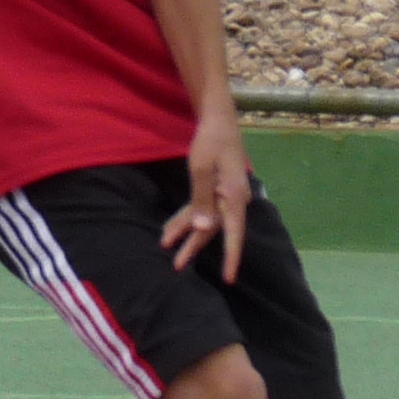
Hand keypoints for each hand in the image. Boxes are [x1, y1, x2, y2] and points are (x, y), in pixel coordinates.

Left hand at [163, 114, 250, 279]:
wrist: (218, 120)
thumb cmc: (211, 142)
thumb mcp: (202, 169)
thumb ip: (202, 201)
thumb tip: (204, 228)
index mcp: (234, 198)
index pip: (233, 234)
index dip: (231, 258)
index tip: (228, 278)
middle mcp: (233, 200)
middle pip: (214, 230)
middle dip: (193, 246)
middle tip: (176, 265)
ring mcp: (224, 196)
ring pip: (205, 220)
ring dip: (185, 232)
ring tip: (165, 244)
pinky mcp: (216, 190)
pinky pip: (201, 209)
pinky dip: (186, 218)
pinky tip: (171, 228)